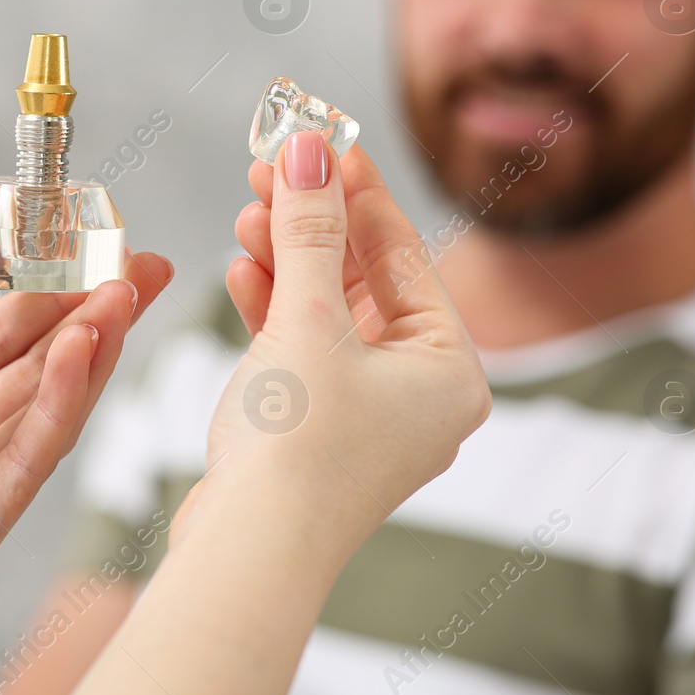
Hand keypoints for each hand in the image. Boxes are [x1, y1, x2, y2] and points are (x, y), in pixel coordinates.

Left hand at [0, 217, 172, 694]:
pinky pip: (29, 459)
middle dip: (91, 315)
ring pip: (44, 407)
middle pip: (36, 365)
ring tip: (123, 300)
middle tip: (141, 269)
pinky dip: (62, 407)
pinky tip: (83, 357)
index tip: (93, 246)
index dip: (48, 289)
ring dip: (88, 354)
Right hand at [49, 135, 485, 694]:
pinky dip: (275, 311)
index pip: (404, 254)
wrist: (247, 557)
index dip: (356, 189)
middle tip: (269, 168)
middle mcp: (423, 394)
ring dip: (287, 261)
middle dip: (312, 224)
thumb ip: (309, 229)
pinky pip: (305, 352)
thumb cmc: (296, 447)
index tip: (318, 138)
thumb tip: (310, 149)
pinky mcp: (322, 433)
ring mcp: (372, 417)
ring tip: (245, 215)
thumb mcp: (307, 319)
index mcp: (452, 369)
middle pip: (367, 280)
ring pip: (330, 313)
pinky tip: (242, 274)